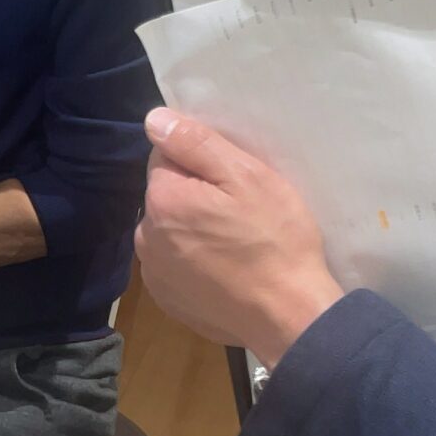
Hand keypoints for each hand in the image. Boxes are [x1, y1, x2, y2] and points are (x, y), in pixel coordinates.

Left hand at [134, 108, 342, 365]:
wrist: (289, 315)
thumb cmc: (275, 239)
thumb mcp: (246, 177)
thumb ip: (195, 144)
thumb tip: (154, 120)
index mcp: (162, 200)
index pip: (166, 157)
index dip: (202, 163)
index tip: (233, 182)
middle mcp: (146, 236)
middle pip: (166, 196)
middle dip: (195, 196)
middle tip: (240, 213)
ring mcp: (155, 274)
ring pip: (169, 231)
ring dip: (192, 229)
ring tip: (235, 244)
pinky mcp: (168, 301)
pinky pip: (175, 265)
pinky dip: (194, 263)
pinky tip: (226, 270)